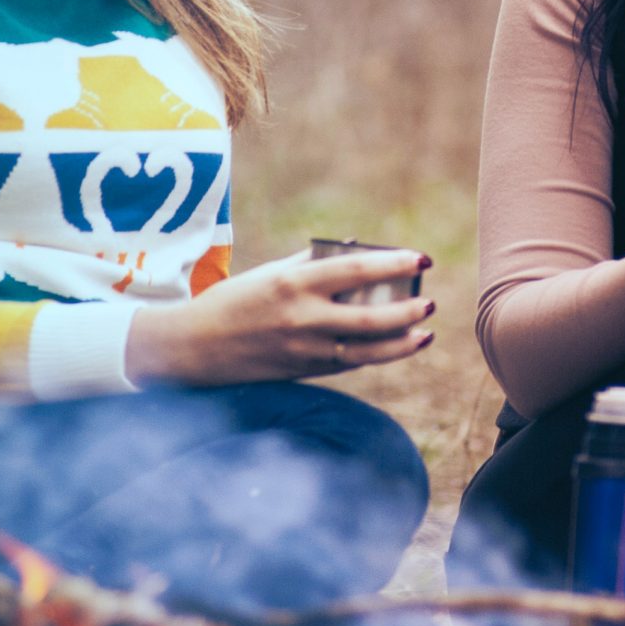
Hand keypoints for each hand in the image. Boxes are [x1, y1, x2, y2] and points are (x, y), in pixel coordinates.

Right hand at [126, 247, 433, 385]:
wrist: (194, 348)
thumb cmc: (235, 301)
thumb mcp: (271, 273)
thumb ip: (312, 264)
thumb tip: (357, 253)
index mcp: (294, 283)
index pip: (356, 270)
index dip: (395, 263)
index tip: (423, 258)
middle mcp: (302, 318)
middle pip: (369, 317)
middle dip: (407, 310)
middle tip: (429, 301)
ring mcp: (304, 350)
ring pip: (366, 350)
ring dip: (401, 343)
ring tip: (426, 333)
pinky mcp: (303, 372)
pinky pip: (348, 364)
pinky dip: (376, 356)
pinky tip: (397, 347)